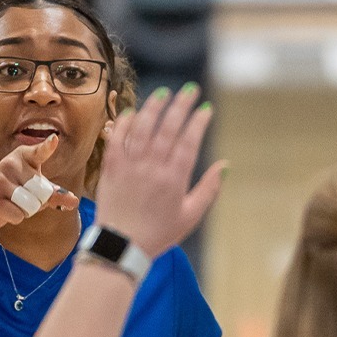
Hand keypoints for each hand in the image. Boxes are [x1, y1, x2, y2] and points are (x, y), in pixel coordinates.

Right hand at [0, 134, 78, 231]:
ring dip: (26, 211)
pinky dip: (15, 218)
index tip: (54, 139)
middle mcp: (9, 163)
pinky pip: (18, 214)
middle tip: (21, 199)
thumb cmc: (16, 196)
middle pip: (41, 191)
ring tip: (12, 204)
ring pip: (30, 204)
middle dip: (37, 203)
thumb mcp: (37, 192)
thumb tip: (75, 200)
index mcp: (22, 157)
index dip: (47, 147)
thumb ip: (55, 194)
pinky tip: (3, 211)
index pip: (38, 152)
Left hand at [95, 83, 225, 256]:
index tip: (205, 108)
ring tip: (164, 93)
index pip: (189, 140)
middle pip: (168, 127)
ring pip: (143, 127)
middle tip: (189, 91)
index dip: (198, 121)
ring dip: (154, 106)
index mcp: (175, 178)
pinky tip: (134, 111)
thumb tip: (225, 166)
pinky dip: (125, 122)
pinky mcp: (112, 167)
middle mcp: (153, 167)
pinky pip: (118, 137)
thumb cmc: (159, 233)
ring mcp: (130, 165)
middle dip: (180, 105)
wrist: (122, 245)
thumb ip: (209, 189)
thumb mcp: (191, 216)